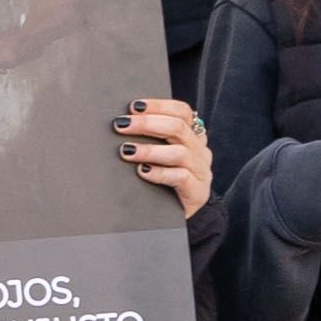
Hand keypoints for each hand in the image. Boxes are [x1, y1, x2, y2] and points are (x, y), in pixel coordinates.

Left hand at [119, 97, 211, 217]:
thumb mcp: (159, 154)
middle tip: (121, 125)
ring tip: (127, 151)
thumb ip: (149, 137)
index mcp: (192, 137)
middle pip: (178, 128)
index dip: (159, 105)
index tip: (133, 106)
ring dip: (149, 150)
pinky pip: (180, 177)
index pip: (182, 112)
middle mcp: (199, 151)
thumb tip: (119, 121)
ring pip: (179, 153)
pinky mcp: (197, 191)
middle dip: (147, 124)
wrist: (176, 215)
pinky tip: (142, 172)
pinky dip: (159, 173)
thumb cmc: (162, 180)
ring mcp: (201, 171)